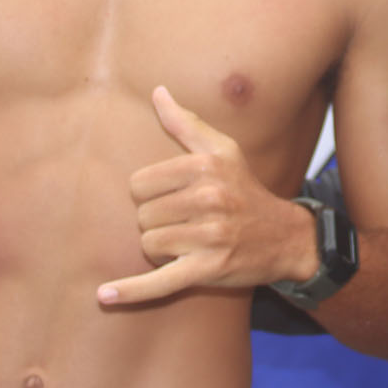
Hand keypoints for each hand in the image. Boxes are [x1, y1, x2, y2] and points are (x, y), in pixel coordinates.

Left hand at [97, 87, 313, 305]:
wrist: (284, 236)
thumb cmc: (245, 189)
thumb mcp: (223, 150)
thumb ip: (186, 122)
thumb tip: (157, 92)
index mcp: (206, 166)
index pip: (139, 184)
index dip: (150, 195)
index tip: (173, 198)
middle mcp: (209, 198)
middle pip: (143, 215)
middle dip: (157, 222)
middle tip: (186, 222)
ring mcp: (210, 235)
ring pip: (149, 244)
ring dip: (161, 248)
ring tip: (187, 243)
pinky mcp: (209, 269)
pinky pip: (160, 281)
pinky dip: (131, 292)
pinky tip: (103, 295)